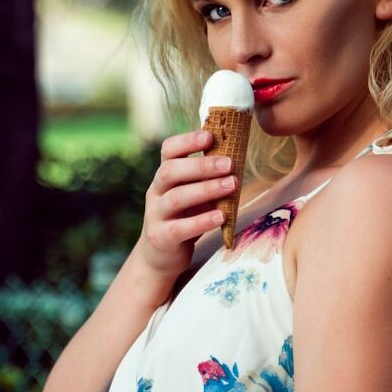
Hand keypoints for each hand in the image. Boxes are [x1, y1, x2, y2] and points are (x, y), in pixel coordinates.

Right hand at [134, 130, 235, 290]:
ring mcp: (155, 214)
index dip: (187, 140)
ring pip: (176, 198)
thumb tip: (236, 156)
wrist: (161, 255)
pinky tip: (221, 217)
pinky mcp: (160, 237)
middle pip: (170, 171)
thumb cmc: (184, 217)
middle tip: (229, 164)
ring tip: (232, 185)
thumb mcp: (193, 193)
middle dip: (201, 165)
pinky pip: (179, 228)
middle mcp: (156, 191)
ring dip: (206, 190)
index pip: (168, 150)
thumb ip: (207, 178)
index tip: (210, 136)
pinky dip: (201, 221)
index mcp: (165, 175)